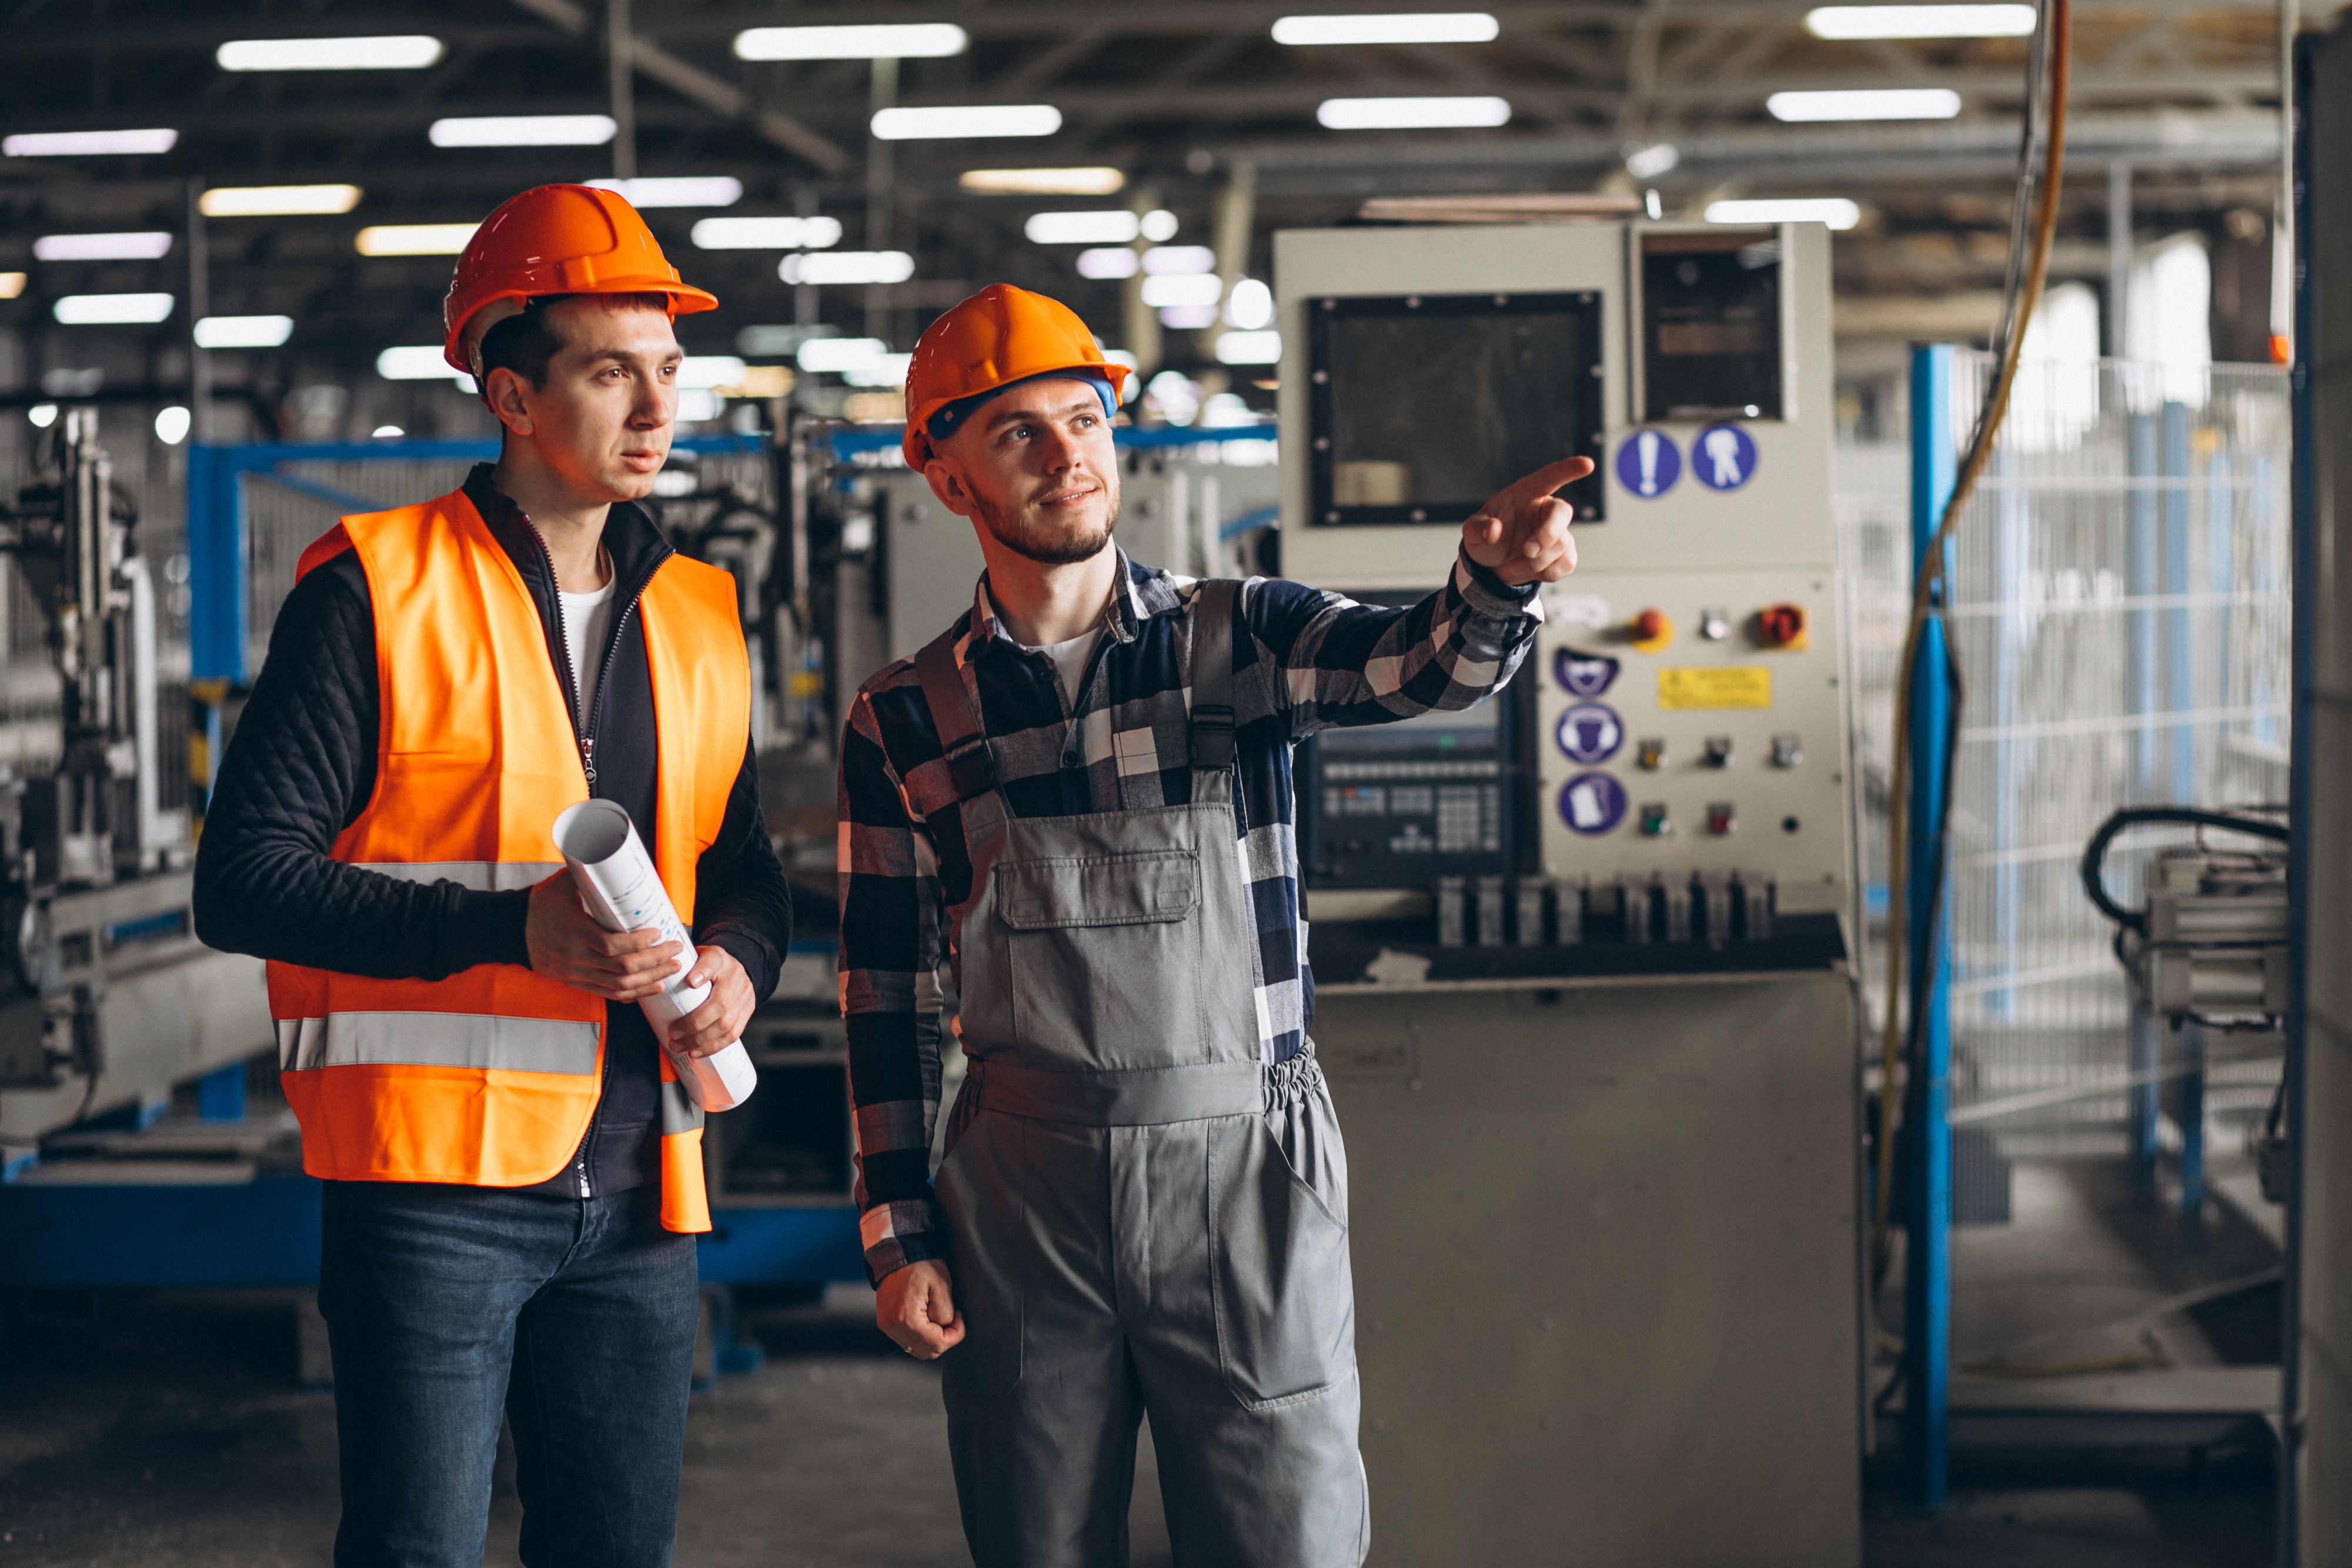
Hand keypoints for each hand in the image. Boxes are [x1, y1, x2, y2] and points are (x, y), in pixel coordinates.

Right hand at [525, 872, 682, 1002]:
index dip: (638, 942)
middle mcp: (576, 958)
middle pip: (622, 968)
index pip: (612, 945)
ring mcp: (576, 973)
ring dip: (650, 979)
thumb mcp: (560, 885)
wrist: (512, 931)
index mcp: (574, 932)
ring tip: (672, 968)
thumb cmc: (539, 904)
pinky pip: (608, 993)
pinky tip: (652, 987)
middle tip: (675, 949)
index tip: (657, 932)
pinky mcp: (576, 982)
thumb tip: (611, 853)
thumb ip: (587, 873)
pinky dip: (633, 993)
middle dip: (654, 960)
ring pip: (619, 985)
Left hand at [668, 946, 754, 1058]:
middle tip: (673, 1033)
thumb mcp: (693, 958)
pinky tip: (696, 1052)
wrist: (734, 967)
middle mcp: (735, 976)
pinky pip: (733, 1034)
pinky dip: (713, 1046)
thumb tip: (657, 982)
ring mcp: (744, 995)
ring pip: (726, 1024)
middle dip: (693, 1024)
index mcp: (718, 958)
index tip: (690, 982)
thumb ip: (679, 968)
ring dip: (700, 1040)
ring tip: (680, 1046)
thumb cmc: (706, 966)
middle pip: (719, 1003)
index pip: (712, 962)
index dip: (703, 972)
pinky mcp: (748, 1011)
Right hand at [876, 1259, 964, 1359]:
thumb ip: (945, 1313)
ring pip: (917, 1349)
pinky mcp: (885, 1323)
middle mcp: (893, 1327)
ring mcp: (887, 1326)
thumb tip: (945, 1328)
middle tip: (951, 1317)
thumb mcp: (941, 1285)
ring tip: (937, 1315)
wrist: (896, 1253)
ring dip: (932, 1338)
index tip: (959, 1316)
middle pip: (927, 1352)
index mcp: (907, 1320)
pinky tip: (926, 1317)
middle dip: (944, 1338)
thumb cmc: (919, 1265)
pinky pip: (907, 1340)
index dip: (955, 1334)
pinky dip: (920, 1335)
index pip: (938, 1345)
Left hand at [1460, 457, 1592, 586]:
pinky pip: (1567, 564)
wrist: (1493, 565)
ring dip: (1535, 563)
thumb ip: (1478, 529)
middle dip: (1547, 535)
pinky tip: (1528, 571)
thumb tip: (1493, 529)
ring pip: (1561, 545)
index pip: (1550, 476)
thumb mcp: (1471, 533)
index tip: (1587, 464)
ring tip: (1510, 568)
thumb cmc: (1485, 538)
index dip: (1568, 469)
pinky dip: (1546, 574)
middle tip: (1527, 552)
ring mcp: (1558, 531)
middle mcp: (1545, 509)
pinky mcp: (1565, 553)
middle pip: (1562, 513)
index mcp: (1526, 493)